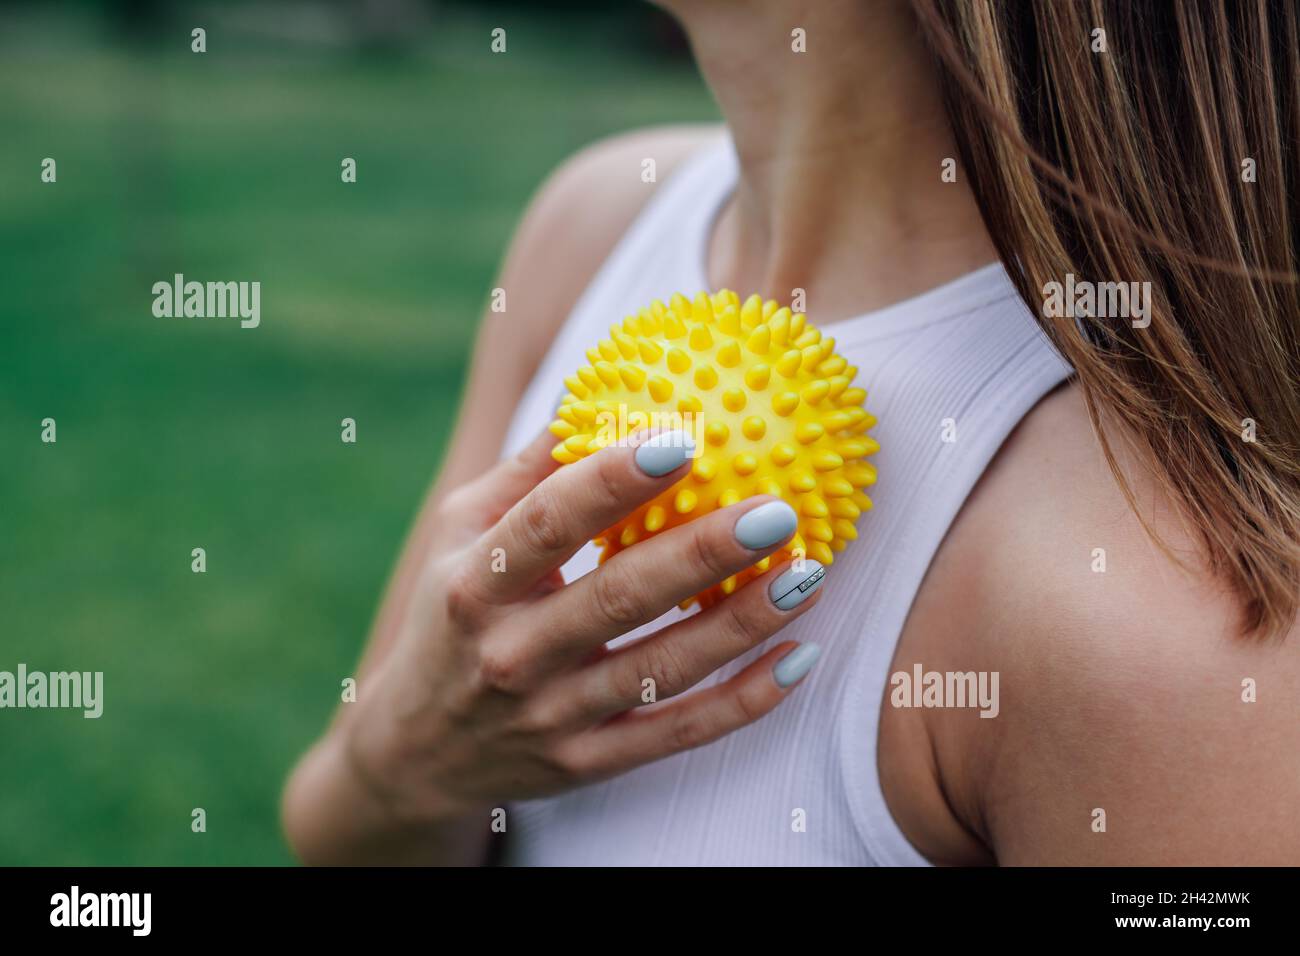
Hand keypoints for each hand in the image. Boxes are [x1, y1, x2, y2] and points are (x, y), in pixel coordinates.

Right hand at [290, 429, 826, 861]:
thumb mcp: (461, 535)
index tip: (681, 437)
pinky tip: (799, 658)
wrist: (414, 754)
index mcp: (474, 584)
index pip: (548, 524)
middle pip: (618, 598)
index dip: (612, 479)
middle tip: (778, 509)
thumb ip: (527, 471)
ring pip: (660, 670)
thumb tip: (598, 389)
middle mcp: (510, 654)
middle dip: (703, 552)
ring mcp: (550, 718)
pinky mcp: (585, 764)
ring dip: (741, 624)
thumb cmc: (448, 615)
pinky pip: (676, 734)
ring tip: (808, 574)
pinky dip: (743, 702)